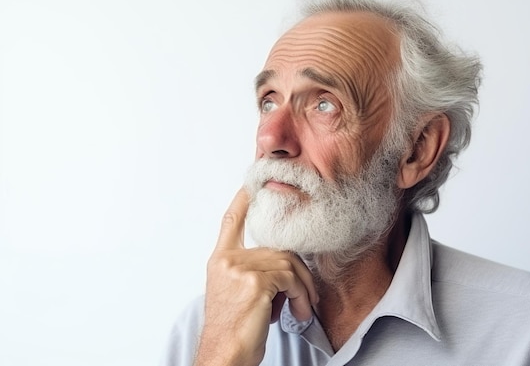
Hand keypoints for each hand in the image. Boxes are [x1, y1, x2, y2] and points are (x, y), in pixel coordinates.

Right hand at [194, 188, 318, 365]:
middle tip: (306, 296)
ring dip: (302, 288)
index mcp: (221, 261)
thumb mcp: (236, 295)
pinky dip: (301, 295)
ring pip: (287, 263)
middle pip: (277, 249)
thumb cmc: (233, 330)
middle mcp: (228, 261)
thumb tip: (284, 269)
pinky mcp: (255, 283)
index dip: (242, 201)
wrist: (224, 355)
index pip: (231, 221)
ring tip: (302, 308)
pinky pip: (291, 279)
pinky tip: (298, 311)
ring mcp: (240, 269)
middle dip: (298, 273)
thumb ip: (252, 272)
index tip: (250, 184)